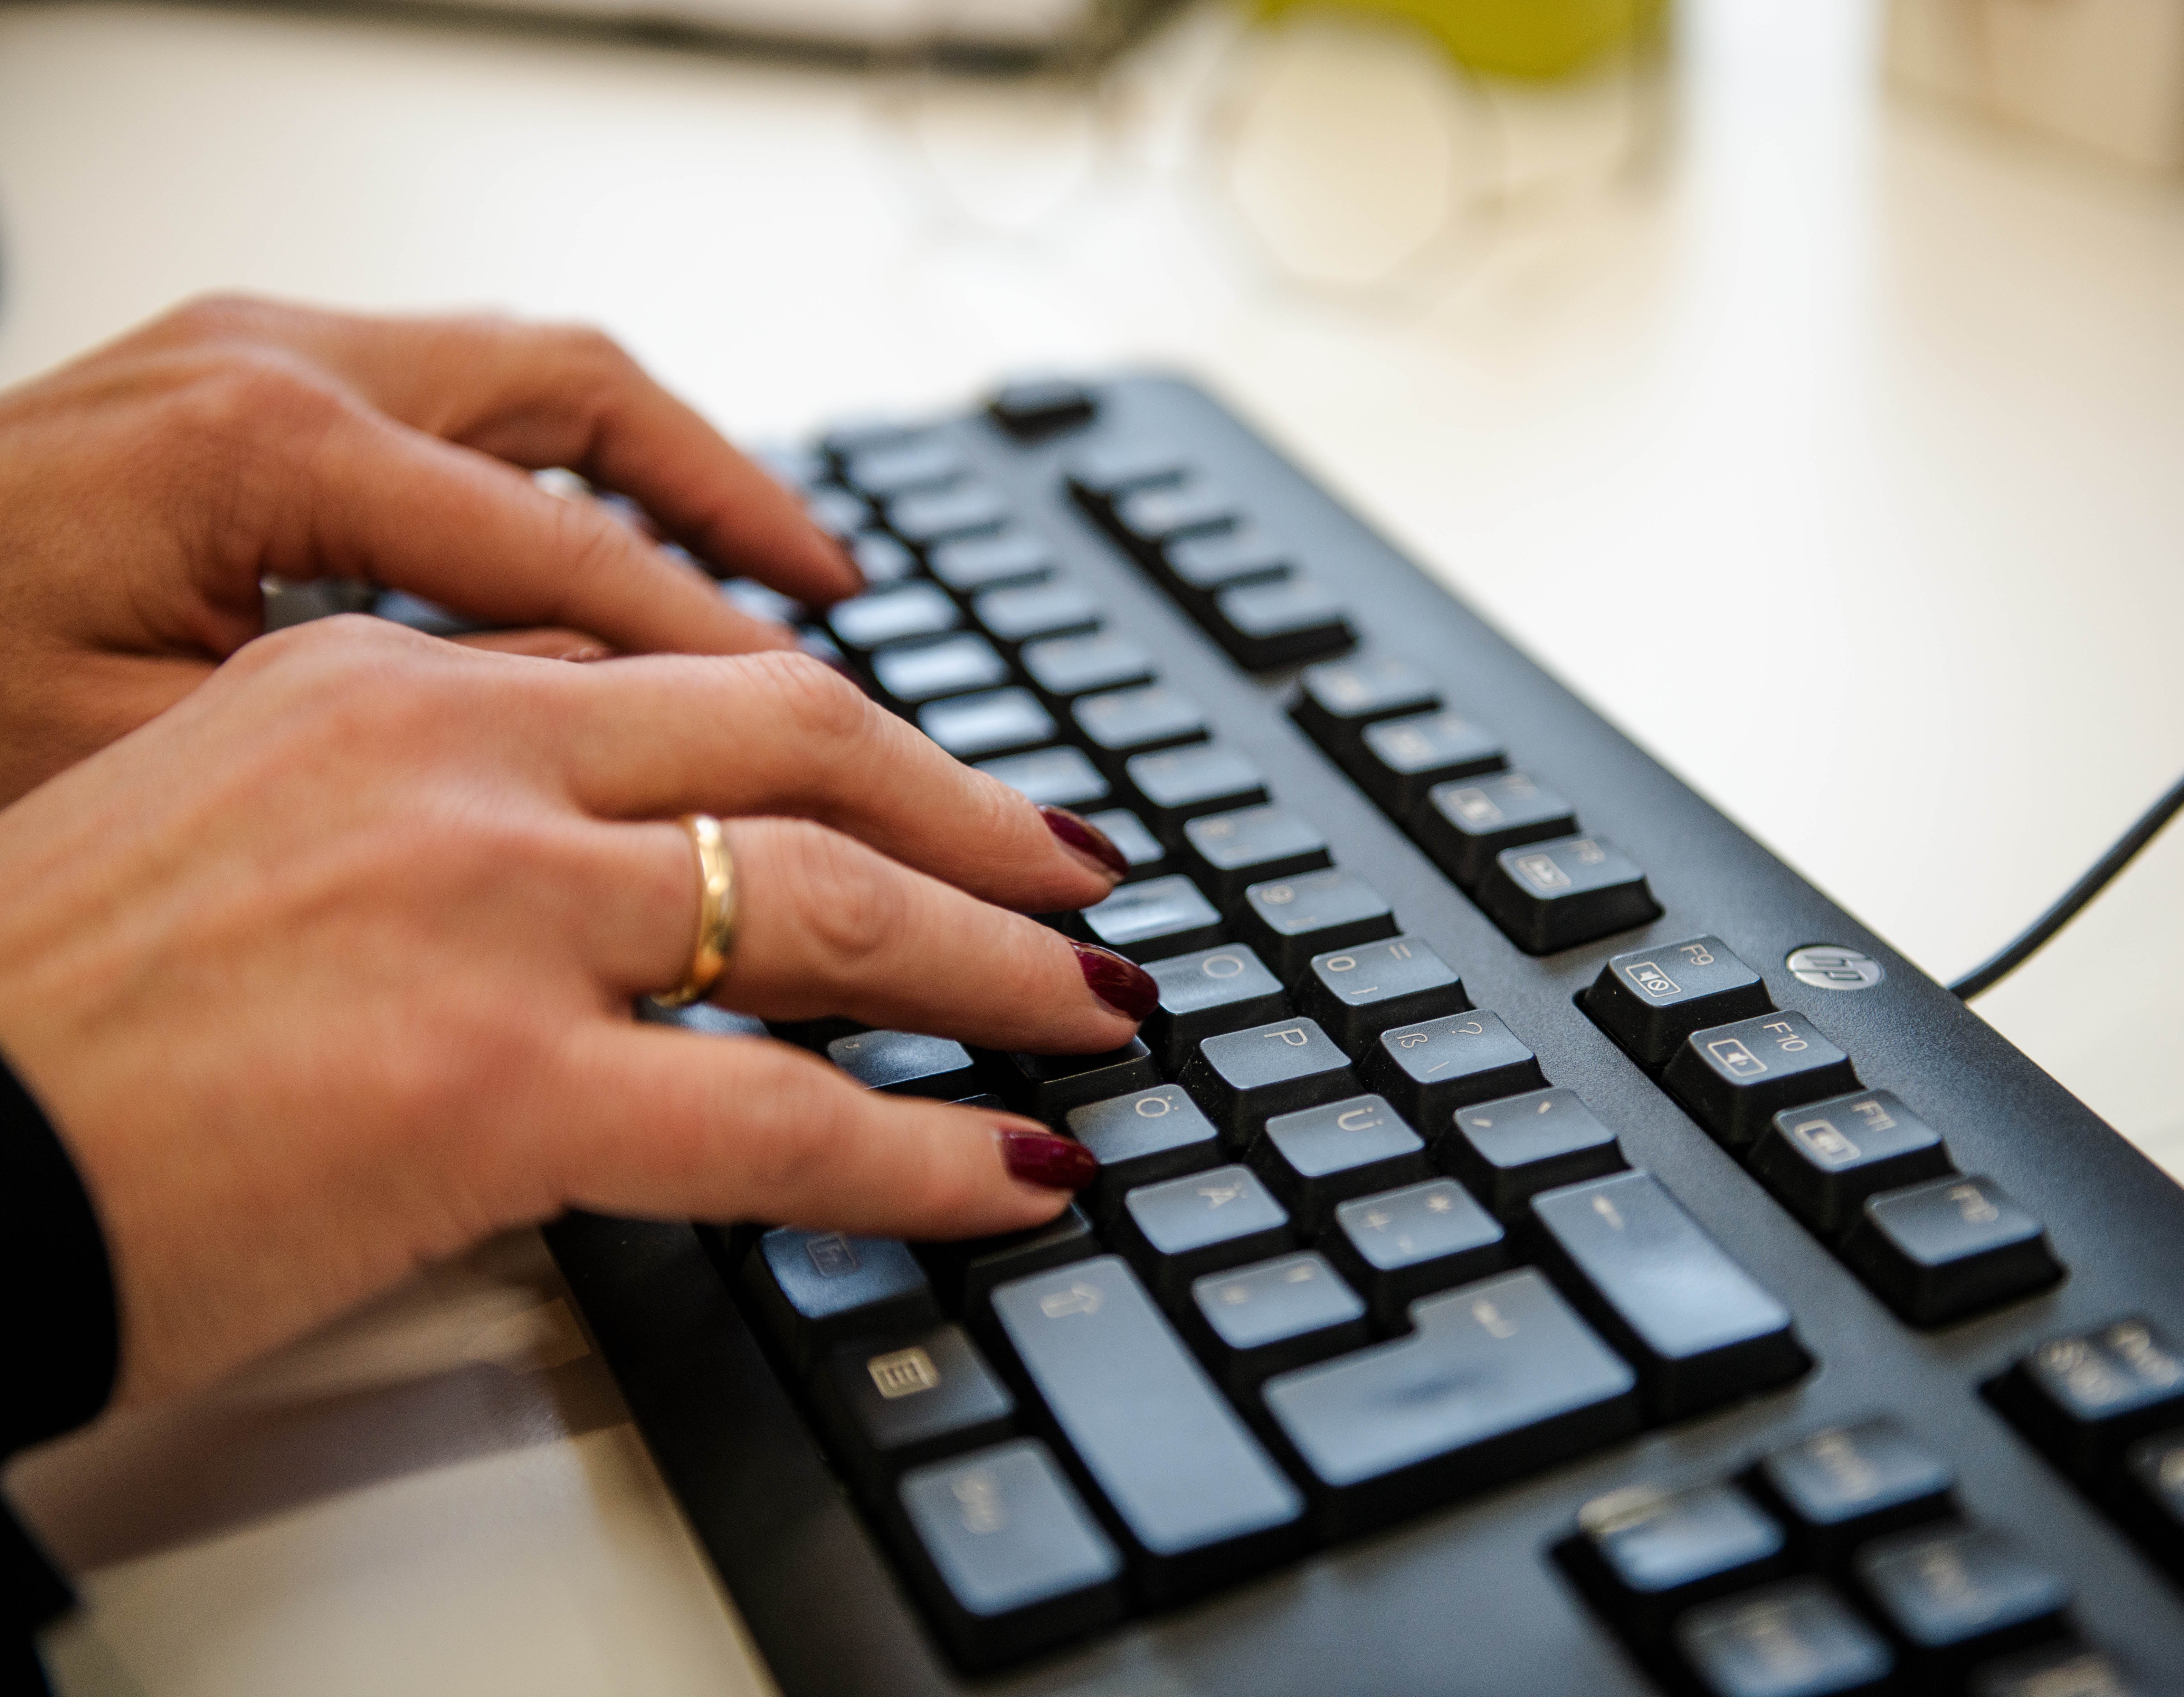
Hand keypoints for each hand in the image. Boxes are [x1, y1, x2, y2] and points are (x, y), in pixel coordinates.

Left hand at [0, 294, 860, 805]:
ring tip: (771, 566)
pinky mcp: (237, 378)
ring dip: (665, 468)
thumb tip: (604, 711)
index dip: (702, 646)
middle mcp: (275, 363)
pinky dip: (562, 467)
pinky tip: (610, 546)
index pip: (559, 545)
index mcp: (265, 446)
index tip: (810, 721)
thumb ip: (401, 719)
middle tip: (841, 595)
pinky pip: (456, 401)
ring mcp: (257, 352)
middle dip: (728, 498)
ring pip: (531, 378)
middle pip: (577, 395)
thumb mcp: (177, 749)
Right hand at [0, 618, 1151, 1403]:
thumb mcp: (247, 826)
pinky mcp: (493, 1089)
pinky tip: (1013, 1174)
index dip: (851, 743)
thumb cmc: (56, 1015)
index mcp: (382, 686)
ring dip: (992, 963)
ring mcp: (483, 917)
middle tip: (1076, 877)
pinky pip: (782, 1115)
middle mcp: (452, 764)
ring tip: (1096, 1010)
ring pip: (825, 907)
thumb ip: (436, 802)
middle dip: (972, 820)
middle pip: (801, 751)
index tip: (938, 793)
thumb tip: (611, 837)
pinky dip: (922, 1151)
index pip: (687, 685)